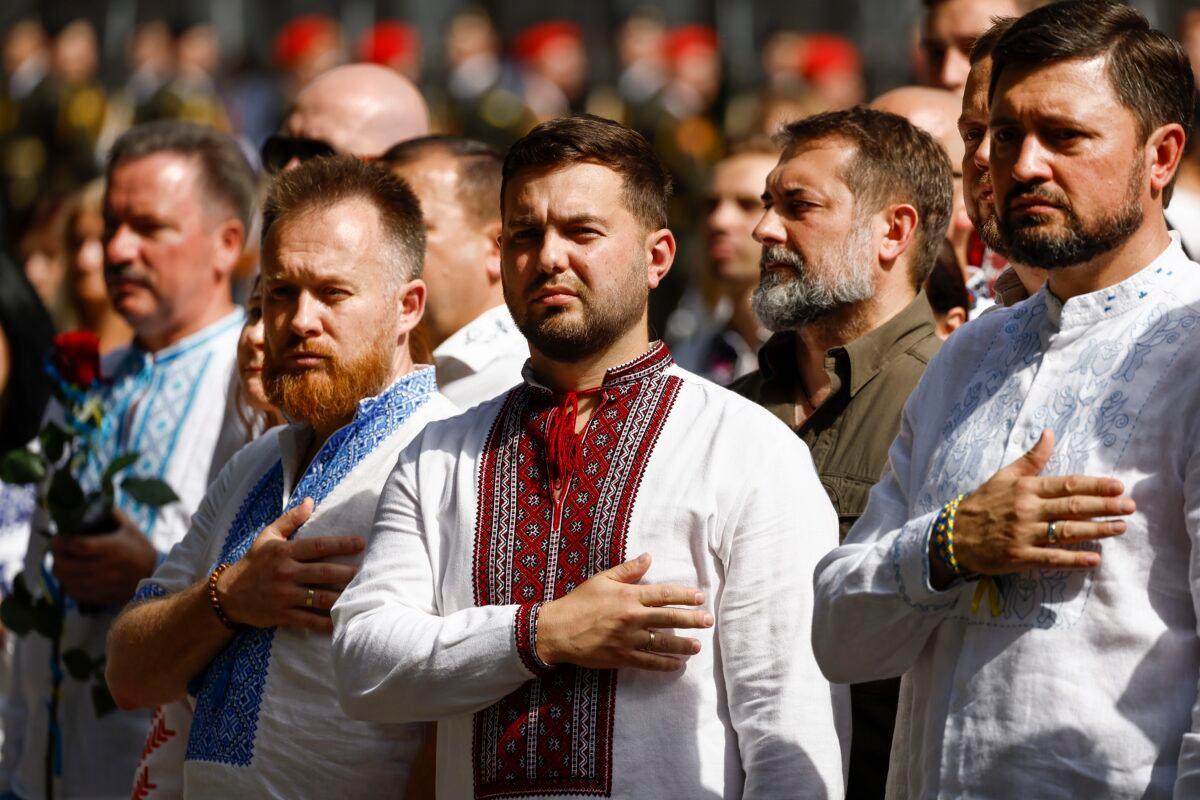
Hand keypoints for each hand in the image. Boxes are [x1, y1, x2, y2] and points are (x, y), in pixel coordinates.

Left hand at [51, 508, 156, 604]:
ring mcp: (103, 585)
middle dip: (56, 555)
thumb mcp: (131, 528)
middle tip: (56, 548)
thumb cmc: (140, 548)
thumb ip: (112, 514)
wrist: (156, 574)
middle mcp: (107, 568)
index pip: (81, 546)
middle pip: (68, 565)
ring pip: (67, 580)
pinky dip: (67, 583)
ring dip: (59, 569)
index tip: (57, 536)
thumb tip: (92, 501)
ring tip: (60, 560)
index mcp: (114, 548)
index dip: (63, 541)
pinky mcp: (101, 596)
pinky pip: (74, 592)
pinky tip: (70, 575)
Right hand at [217, 498, 363, 632]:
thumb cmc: (253, 562)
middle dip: (347, 572)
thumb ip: (290, 519)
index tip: (361, 543)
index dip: (341, 544)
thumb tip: (310, 501)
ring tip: (362, 593)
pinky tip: (343, 620)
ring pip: (320, 597)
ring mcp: (284, 596)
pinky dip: (327, 623)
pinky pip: (309, 620)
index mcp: (284, 552)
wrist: (228, 595)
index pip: (317, 546)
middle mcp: (285, 573)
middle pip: (323, 573)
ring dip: (342, 596)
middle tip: (368, 570)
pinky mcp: (283, 615)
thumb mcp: (267, 536)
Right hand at [535, 553, 712, 671]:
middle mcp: (632, 617)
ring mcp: (628, 639)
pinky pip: (648, 662)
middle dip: (692, 619)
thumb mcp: (602, 579)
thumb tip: (648, 557)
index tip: (700, 597)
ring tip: (697, 646)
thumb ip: (628, 570)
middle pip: (669, 618)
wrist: (558, 630)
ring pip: (662, 642)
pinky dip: (664, 664)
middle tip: (708, 621)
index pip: (664, 594)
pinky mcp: (622, 657)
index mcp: (629, 596)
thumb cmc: (579, 602)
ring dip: (682, 644)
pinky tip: (677, 665)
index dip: (685, 595)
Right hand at [931, 429, 1133, 587]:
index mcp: (1025, 488)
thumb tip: (1050, 433)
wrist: (953, 534)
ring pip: (1067, 531)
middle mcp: (1027, 510)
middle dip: (1104, 507)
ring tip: (1119, 528)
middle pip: (1073, 507)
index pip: (1066, 485)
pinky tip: (1094, 559)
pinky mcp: (1019, 556)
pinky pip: (1051, 558)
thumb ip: (1032, 458)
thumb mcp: (1004, 476)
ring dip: (1096, 531)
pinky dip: (1073, 559)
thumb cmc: (983, 503)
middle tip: (1130, 506)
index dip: (1094, 486)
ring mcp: (1023, 535)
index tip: (1118, 486)